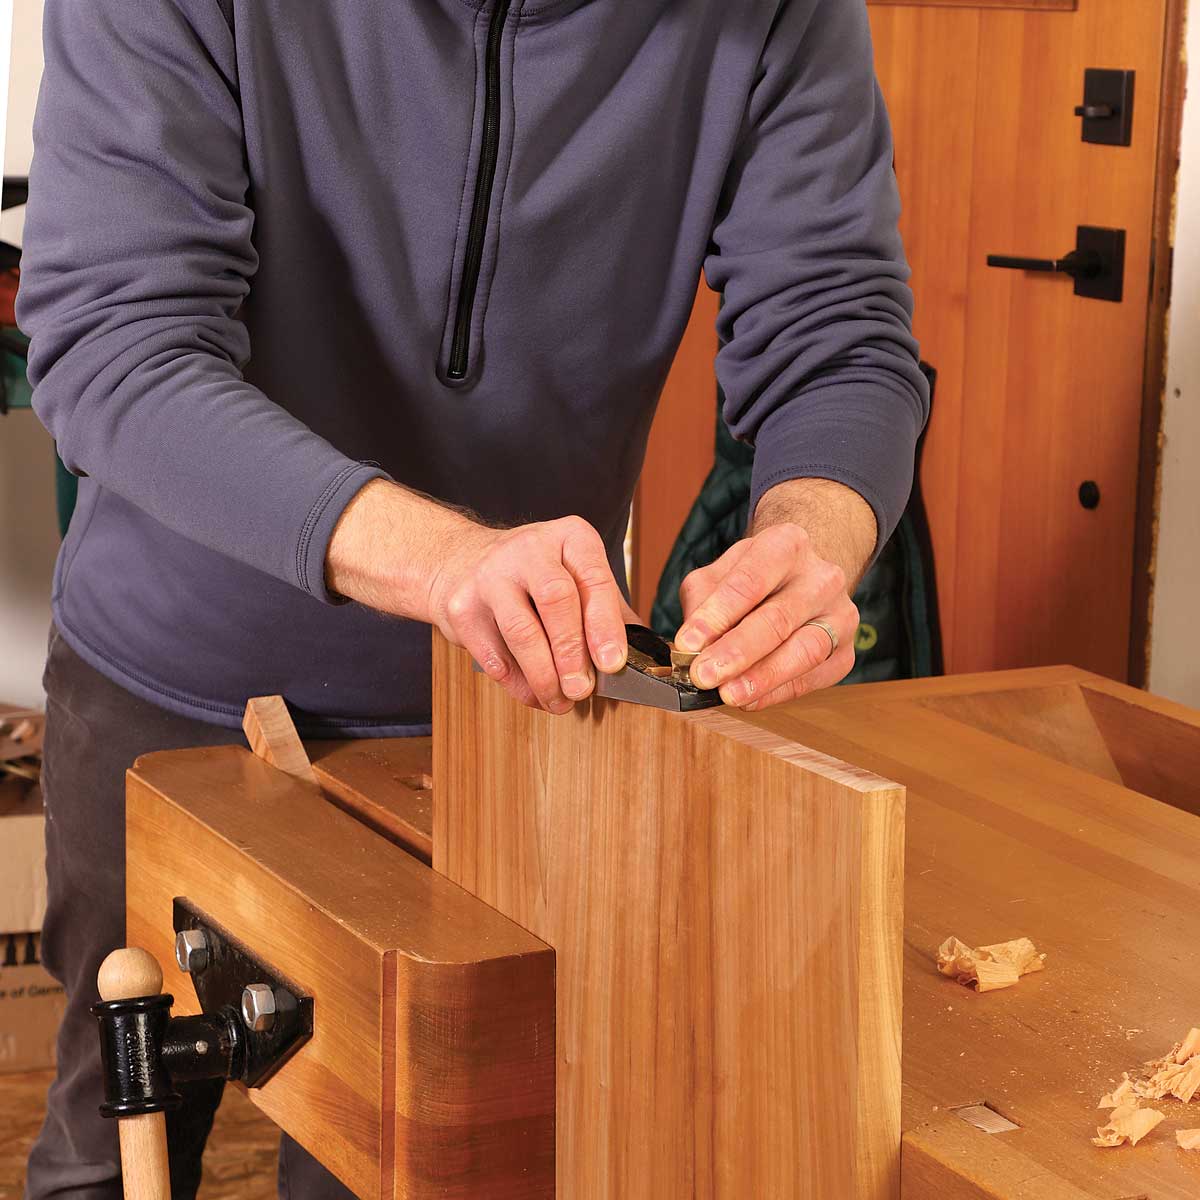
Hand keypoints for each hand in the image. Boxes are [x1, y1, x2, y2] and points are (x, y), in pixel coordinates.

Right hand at [427, 516, 632, 712]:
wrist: (460, 561)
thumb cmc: (535, 576)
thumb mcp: (576, 576)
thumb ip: (609, 611)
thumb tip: (645, 657)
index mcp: (570, 536)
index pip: (593, 578)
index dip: (604, 625)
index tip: (612, 663)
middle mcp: (529, 548)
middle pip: (556, 600)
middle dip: (572, 652)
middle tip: (582, 690)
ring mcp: (490, 574)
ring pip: (522, 631)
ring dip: (544, 675)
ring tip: (560, 701)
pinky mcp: (461, 606)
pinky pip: (493, 654)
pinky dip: (516, 683)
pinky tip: (533, 694)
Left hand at [675, 523, 857, 709]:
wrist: (799, 580)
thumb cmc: (753, 578)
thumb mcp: (719, 574)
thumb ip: (702, 604)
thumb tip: (690, 648)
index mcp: (787, 545)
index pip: (750, 581)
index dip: (717, 615)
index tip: (688, 643)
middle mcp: (822, 576)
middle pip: (778, 618)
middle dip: (737, 651)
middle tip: (704, 675)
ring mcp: (841, 614)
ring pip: (804, 650)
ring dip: (763, 677)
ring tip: (728, 694)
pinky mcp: (846, 652)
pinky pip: (814, 678)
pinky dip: (778, 692)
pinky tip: (750, 699)